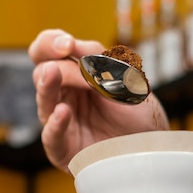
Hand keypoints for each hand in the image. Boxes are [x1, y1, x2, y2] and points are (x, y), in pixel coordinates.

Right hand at [28, 30, 168, 171]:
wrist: (151, 148)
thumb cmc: (138, 115)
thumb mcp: (125, 81)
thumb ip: (100, 62)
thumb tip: (70, 45)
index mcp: (75, 75)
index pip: (49, 51)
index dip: (51, 43)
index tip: (67, 44)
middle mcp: (63, 97)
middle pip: (40, 72)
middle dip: (51, 60)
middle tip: (65, 54)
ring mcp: (61, 123)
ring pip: (44, 101)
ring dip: (47, 85)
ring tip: (53, 74)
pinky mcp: (63, 150)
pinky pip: (51, 137)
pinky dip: (55, 124)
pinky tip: (63, 112)